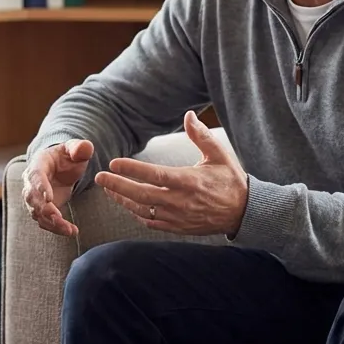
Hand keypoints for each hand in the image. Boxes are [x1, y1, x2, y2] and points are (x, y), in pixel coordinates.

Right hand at [22, 138, 93, 235]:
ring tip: (69, 230)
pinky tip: (70, 231)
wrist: (60, 168)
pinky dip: (56, 228)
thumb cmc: (66, 157)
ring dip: (51, 223)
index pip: (35, 176)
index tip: (49, 198)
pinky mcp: (42, 210)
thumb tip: (86, 147)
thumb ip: (80, 148)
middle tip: (57, 217)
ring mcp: (35, 198)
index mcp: (38, 165)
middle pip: (32, 198)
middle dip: (44, 209)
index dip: (40, 187)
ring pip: (37, 213)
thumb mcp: (74, 149)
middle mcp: (31, 183)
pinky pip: (44, 221)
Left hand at [95, 111, 248, 235]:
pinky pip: (151, 222)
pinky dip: (136, 213)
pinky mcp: (178, 228)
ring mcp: (178, 217)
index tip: (113, 162)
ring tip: (108, 189)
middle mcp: (180, 201)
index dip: (131, 169)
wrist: (244, 212)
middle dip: (117, 186)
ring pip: (142, 210)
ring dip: (123, 200)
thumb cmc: (230, 180)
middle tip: (99, 178)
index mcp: (188, 181)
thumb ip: (201, 136)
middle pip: (141, 195)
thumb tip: (189, 115)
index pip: (154, 174)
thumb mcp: (219, 155)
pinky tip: (127, 204)